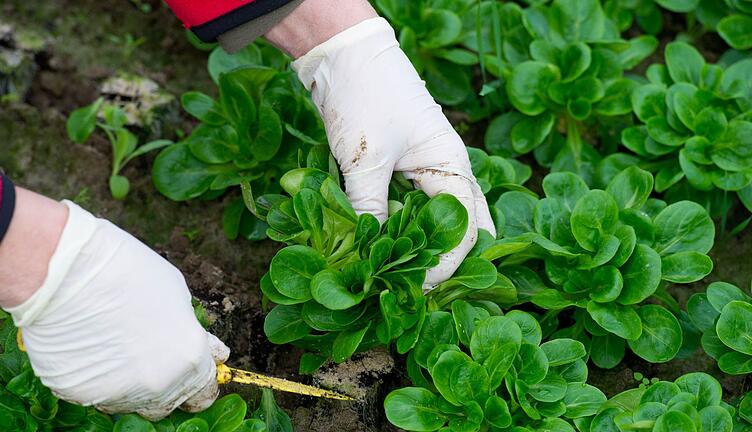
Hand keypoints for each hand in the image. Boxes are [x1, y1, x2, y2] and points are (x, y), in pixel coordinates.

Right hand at [0, 197, 228, 419]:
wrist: (66, 274)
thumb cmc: (126, 273)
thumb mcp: (177, 295)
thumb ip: (187, 331)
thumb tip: (199, 347)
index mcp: (189, 358)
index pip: (204, 392)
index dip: (200, 383)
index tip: (193, 373)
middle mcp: (159, 384)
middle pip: (168, 403)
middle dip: (165, 384)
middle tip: (150, 356)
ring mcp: (118, 394)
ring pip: (130, 400)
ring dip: (130, 381)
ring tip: (114, 342)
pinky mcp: (80, 395)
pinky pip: (95, 392)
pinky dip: (96, 376)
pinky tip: (89, 344)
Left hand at [270, 12, 495, 285]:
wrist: (343, 54)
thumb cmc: (364, 95)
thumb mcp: (366, 157)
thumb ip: (370, 206)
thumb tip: (370, 251)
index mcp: (452, 165)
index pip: (465, 228)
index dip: (447, 264)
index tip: (420, 288)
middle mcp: (446, 170)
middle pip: (464, 227)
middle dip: (448, 261)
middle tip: (421, 290)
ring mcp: (424, 169)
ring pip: (436, 220)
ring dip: (423, 247)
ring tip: (403, 277)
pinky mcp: (400, 169)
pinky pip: (410, 207)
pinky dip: (401, 228)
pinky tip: (386, 247)